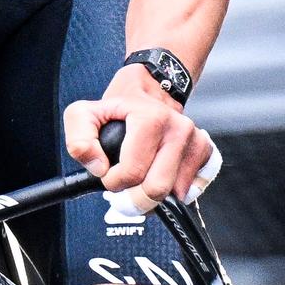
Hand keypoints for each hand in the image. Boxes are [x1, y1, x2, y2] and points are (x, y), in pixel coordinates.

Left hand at [64, 90, 220, 213]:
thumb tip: (99, 168)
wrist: (151, 88)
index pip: (132, 174)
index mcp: (151, 119)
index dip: (113, 182)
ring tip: (141, 175)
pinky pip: (190, 190)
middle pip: (157, 190)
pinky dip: (173, 190)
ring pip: (174, 194)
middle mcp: (179, 129)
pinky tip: (159, 174)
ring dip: (152, 193)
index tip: (109, 173)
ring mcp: (196, 141)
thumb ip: (79, 140)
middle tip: (124, 185)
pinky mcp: (205, 152)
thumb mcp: (84, 114)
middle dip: (134, 197)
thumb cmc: (119, 105)